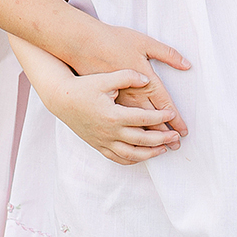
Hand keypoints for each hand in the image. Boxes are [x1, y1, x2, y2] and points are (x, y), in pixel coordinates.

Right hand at [45, 68, 183, 165]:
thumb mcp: (105, 78)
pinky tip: (143, 155)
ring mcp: (103, 141)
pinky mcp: (98, 145)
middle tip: (176, 136)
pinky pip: (118, 158)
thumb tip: (146, 79)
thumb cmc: (83, 86)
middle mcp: (109, 132)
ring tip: (164, 148)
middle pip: (142, 140)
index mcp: (113, 115)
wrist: (61, 99)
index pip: (143, 118)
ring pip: (132, 154)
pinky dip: (133, 160)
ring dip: (150, 153)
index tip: (172, 115)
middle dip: (162, 138)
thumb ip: (127, 76)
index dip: (160, 117)